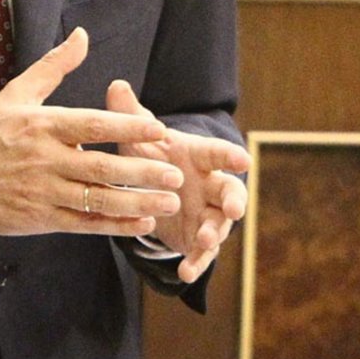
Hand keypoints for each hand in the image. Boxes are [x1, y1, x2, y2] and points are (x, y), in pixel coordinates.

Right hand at [0, 28, 185, 238]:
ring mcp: (43, 191)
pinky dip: (114, 225)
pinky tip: (140, 223)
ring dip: (136, 203)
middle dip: (142, 171)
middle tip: (176, 175)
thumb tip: (82, 36)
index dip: (127, 127)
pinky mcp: (41, 219)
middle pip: (102, 166)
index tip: (158, 130)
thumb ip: (53, 66)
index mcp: (41, 124)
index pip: (92, 125)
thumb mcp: (16, 93)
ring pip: (97, 200)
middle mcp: (44, 159)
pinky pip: (84, 224)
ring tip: (170, 203)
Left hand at [105, 79, 249, 282]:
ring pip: (219, 225)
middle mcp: (210, 185)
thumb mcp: (140, 137)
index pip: (218, 154)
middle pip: (231, 191)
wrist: (155, 186)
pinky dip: (196, 263)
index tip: (244, 158)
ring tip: (204, 241)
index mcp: (199, 156)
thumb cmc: (152, 154)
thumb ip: (131, 115)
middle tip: (233, 209)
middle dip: (234, 200)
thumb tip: (116, 85)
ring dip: (214, 234)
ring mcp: (208, 213)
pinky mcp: (198, 239)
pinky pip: (201, 254)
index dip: (231, 156)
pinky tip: (184, 273)